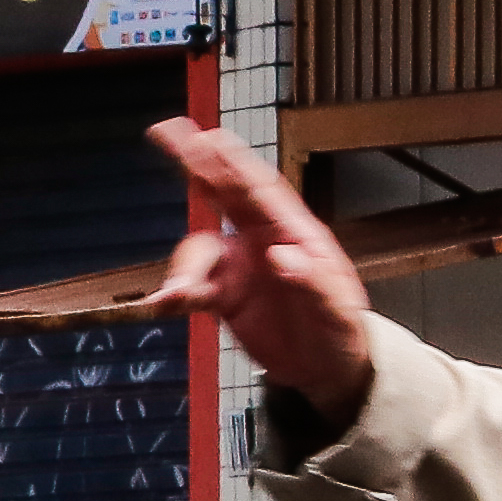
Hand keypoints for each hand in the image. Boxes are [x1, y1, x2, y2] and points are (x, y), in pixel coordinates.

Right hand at [142, 118, 379, 430]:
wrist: (328, 368)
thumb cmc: (340, 329)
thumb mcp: (337, 310)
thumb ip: (313, 282)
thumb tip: (283, 255)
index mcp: (294, 232)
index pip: (259, 189)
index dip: (231, 162)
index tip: (207, 138)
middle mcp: (261, 240)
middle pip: (223, 193)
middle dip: (195, 162)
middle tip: (166, 132)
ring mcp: (240, 266)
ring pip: (199, 250)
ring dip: (184, 267)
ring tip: (176, 293)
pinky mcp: (224, 297)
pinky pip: (191, 289)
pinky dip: (174, 295)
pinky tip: (161, 304)